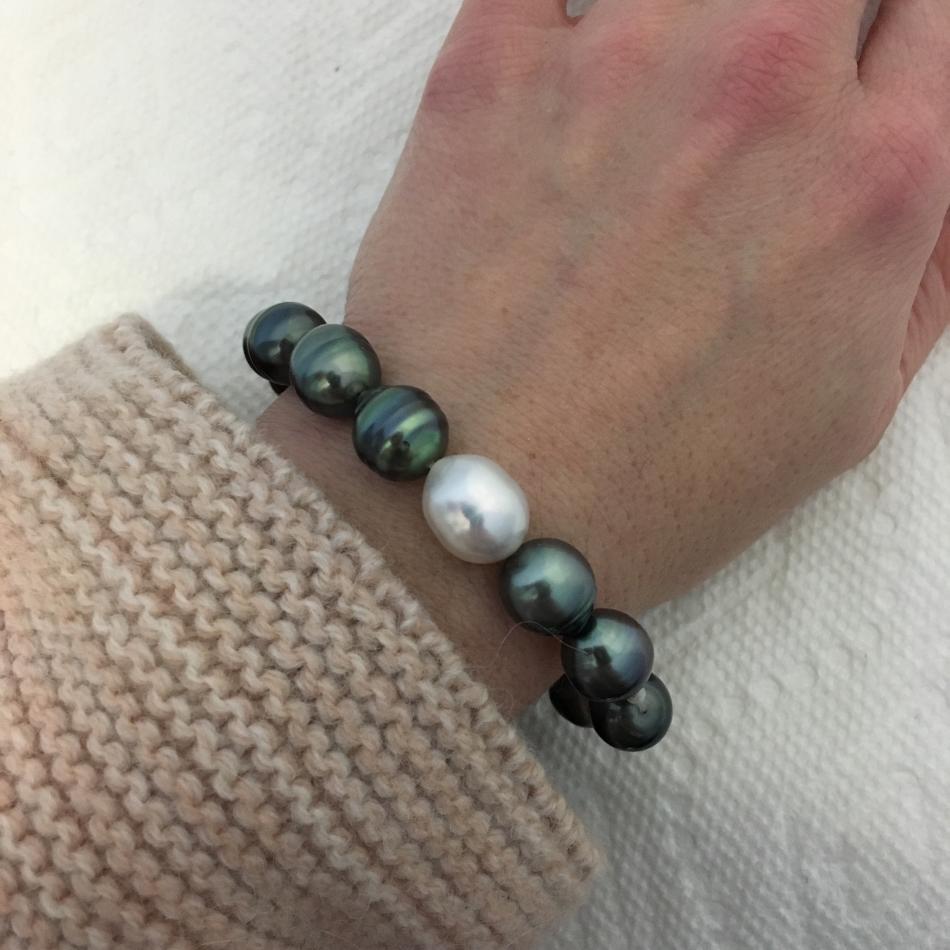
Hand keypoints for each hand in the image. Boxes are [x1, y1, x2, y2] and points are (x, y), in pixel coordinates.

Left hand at [261, 0, 949, 714]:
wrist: (480, 509)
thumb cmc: (657, 488)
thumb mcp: (849, 408)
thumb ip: (919, 267)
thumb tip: (920, 160)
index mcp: (876, 178)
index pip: (924, 13)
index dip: (883, 38)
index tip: (839, 66)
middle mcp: (765, 89)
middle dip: (804, 14)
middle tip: (747, 76)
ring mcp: (621, 61)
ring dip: (688, 12)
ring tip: (650, 94)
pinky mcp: (490, 68)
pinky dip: (564, 3)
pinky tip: (570, 49)